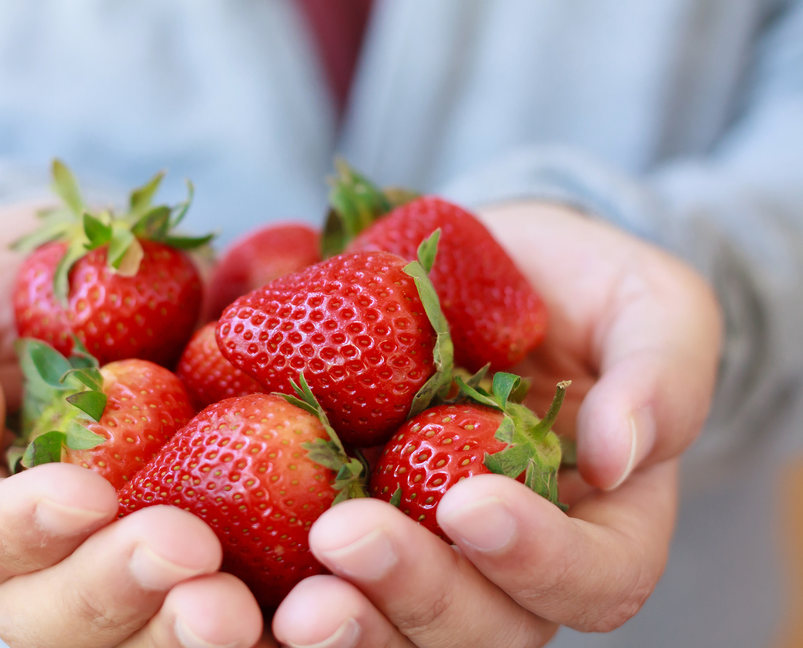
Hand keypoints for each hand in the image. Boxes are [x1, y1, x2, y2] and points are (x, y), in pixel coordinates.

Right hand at [0, 206, 264, 647]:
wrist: (97, 273)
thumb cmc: (0, 281)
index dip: (18, 528)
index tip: (86, 496)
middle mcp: (41, 545)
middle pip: (54, 612)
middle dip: (117, 594)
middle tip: (191, 558)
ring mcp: (125, 547)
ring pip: (141, 626)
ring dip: (187, 627)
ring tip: (244, 609)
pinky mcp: (210, 531)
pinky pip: (237, 582)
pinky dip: (268, 602)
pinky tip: (314, 592)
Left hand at [271, 203, 721, 646]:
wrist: (489, 273)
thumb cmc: (583, 290)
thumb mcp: (650, 306)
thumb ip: (660, 374)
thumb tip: (623, 452)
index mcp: (599, 526)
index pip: (593, 579)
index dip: (537, 560)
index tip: (470, 499)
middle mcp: (509, 564)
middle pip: (481, 627)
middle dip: (415, 592)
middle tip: (344, 541)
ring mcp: (426, 550)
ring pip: (396, 627)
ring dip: (345, 621)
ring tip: (288, 599)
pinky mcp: (351, 519)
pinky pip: (317, 575)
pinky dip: (276, 587)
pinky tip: (226, 563)